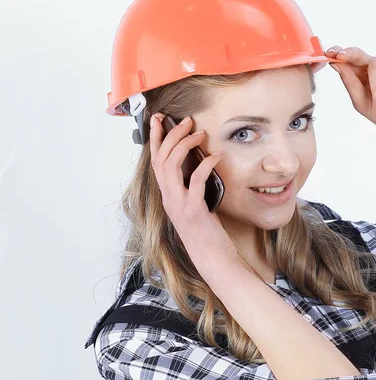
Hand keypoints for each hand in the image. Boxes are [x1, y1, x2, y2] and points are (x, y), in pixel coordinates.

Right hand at [149, 113, 239, 270]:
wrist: (212, 259)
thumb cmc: (207, 234)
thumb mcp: (195, 207)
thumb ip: (191, 189)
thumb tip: (199, 165)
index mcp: (168, 196)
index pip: (156, 162)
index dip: (155, 139)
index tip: (158, 120)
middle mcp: (169, 199)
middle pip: (161, 159)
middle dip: (171, 135)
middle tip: (186, 121)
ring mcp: (179, 205)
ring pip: (172, 166)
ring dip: (184, 145)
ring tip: (200, 133)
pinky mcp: (194, 210)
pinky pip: (196, 180)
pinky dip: (206, 165)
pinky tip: (216, 156)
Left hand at [325, 46, 375, 139]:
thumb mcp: (362, 102)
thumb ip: (350, 84)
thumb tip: (336, 64)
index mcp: (360, 76)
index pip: (346, 62)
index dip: (337, 56)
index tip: (328, 54)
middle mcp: (373, 66)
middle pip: (357, 54)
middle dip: (348, 54)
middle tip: (340, 56)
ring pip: (375, 64)